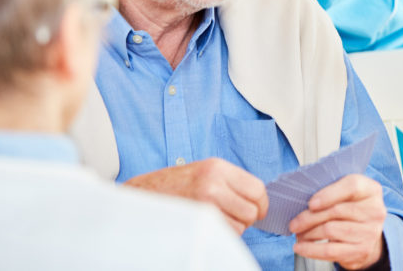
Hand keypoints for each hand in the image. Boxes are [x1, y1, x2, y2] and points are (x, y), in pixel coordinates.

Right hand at [125, 158, 266, 233]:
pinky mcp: (197, 221)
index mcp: (218, 167)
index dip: (261, 203)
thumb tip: (258, 197)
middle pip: (252, 210)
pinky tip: (208, 226)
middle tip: (234, 217)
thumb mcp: (204, 171)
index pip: (257, 188)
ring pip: (240, 226)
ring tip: (217, 220)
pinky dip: (221, 235)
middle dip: (247, 218)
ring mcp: (205, 203)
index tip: (258, 210)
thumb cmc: (173, 184)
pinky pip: (224, 235)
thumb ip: (230, 180)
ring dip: (233, 228)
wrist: (141, 195)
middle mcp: (214, 183)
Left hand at [289, 173, 385, 268]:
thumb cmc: (350, 208)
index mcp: (371, 189)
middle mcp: (375, 210)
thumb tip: (301, 199)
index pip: (352, 186)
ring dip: (308, 233)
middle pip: (337, 211)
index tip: (310, 203)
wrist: (366, 234)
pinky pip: (330, 251)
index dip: (329, 194)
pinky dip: (311, 249)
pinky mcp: (361, 250)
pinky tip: (300, 247)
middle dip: (310, 217)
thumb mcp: (347, 194)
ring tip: (298, 234)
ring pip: (331, 230)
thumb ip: (331, 190)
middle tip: (294, 223)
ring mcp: (370, 232)